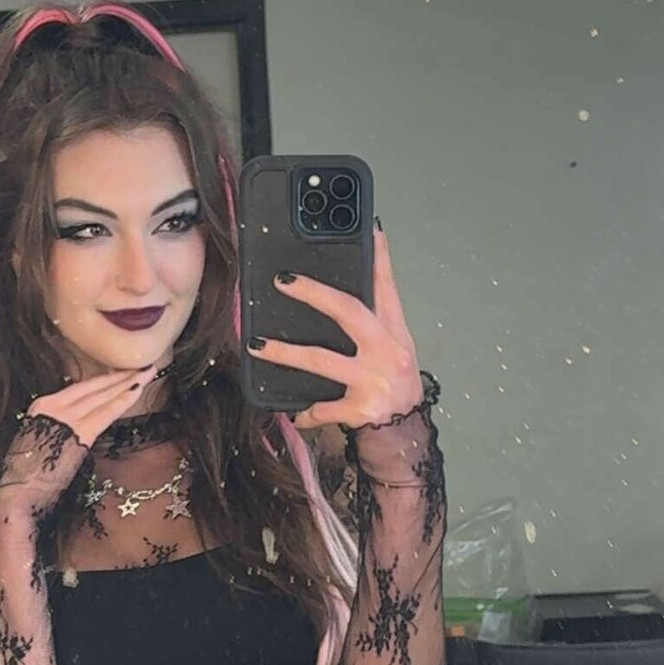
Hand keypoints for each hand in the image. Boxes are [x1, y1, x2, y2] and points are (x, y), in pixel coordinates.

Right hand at [0, 365, 159, 523]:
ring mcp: (67, 417)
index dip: (103, 380)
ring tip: (148, 372)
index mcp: (42, 407)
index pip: (80, 390)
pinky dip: (124, 400)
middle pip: (94, 388)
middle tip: (144, 366)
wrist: (16, 493)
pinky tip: (139, 389)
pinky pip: (107, 412)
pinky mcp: (80, 432)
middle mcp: (53, 406)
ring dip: (128, 383)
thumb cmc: (25, 477)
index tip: (120, 373)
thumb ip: (57, 433)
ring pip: (103, 395)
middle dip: (120, 376)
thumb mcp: (40, 445)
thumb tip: (73, 432)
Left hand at [246, 223, 422, 430]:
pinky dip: (307, 411)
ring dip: (286, 353)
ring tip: (257, 345)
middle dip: (315, 294)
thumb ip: (371, 326)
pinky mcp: (362, 410)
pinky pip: (324, 408)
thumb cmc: (395, 387)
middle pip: (349, 312)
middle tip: (283, 281)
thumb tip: (334, 298)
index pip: (387, 288)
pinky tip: (296, 412)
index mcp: (395, 333)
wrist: (406, 435)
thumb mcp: (393, 351)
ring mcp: (375, 381)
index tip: (370, 229)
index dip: (380, 258)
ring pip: (322, 360)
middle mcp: (387, 352)